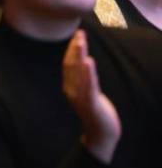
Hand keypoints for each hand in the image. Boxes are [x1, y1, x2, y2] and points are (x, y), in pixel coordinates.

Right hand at [62, 30, 120, 163]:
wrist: (100, 134)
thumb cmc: (95, 112)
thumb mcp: (85, 94)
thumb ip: (82, 80)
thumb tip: (82, 62)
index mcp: (69, 87)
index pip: (67, 64)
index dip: (71, 49)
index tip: (76, 36)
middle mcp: (71, 90)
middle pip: (70, 64)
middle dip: (75, 48)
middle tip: (79, 33)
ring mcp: (80, 97)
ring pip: (78, 72)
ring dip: (79, 55)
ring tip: (81, 41)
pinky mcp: (91, 102)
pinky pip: (89, 84)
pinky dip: (88, 72)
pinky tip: (89, 61)